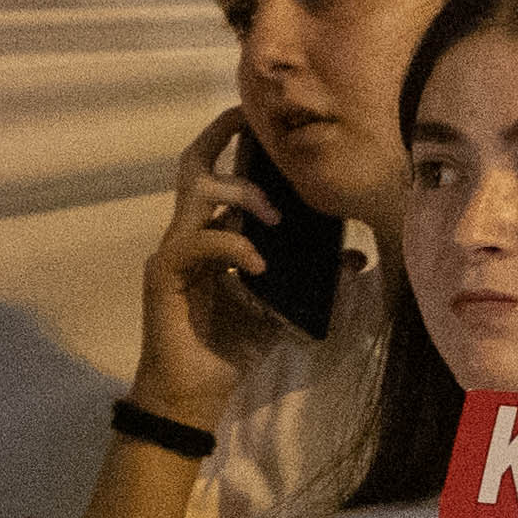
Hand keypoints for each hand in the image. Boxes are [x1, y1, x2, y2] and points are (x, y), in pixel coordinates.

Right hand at [134, 105, 312, 422]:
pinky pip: (195, 242)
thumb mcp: (283, 311)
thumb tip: (354, 258)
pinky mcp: (163, 276)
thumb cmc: (232, 350)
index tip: (261, 122)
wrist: (195, 395)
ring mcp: (173, 253)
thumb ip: (312, 283)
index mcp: (212, 237)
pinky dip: (230, 243)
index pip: (216, 176)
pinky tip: (257, 262)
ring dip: (240, 194)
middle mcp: (188, 236)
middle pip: (194, 167)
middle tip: (255, 127)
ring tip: (276, 217)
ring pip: (195, 194)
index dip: (232, 144)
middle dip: (221, 139)